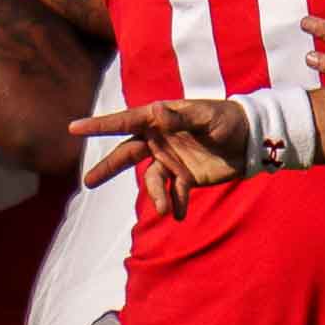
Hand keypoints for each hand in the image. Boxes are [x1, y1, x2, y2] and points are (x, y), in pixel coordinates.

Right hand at [69, 98, 250, 218]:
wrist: (251, 140)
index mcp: (160, 119)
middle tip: (87, 182)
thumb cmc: (228, 120)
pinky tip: (181, 214)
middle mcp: (160, 140)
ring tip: (164, 210)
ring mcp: (171, 160)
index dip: (99, 125)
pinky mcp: (185, 177)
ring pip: (151, 181)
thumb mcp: (206, 116)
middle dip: (107, 168)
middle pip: (126, 154)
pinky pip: (173, 194)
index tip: (74, 127)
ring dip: (155, 196)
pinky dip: (176, 204)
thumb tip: (155, 111)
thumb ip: (180, 116)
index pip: (125, 122)